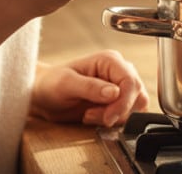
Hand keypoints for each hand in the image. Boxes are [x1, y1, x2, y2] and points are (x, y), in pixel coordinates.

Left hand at [30, 52, 149, 126]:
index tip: (108, 118)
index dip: (123, 103)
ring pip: (136, 107)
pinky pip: (128, 115)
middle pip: (137, 95)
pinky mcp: (117, 101)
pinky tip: (95, 118)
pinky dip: (114, 121)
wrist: (44, 95)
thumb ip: (90, 87)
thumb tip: (114, 92)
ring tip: (91, 115)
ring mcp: (119, 86)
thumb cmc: (50, 83)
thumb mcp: (66, 84)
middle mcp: (118, 71)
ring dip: (116, 117)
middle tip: (93, 116)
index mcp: (109, 60)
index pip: (131, 82)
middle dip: (118, 111)